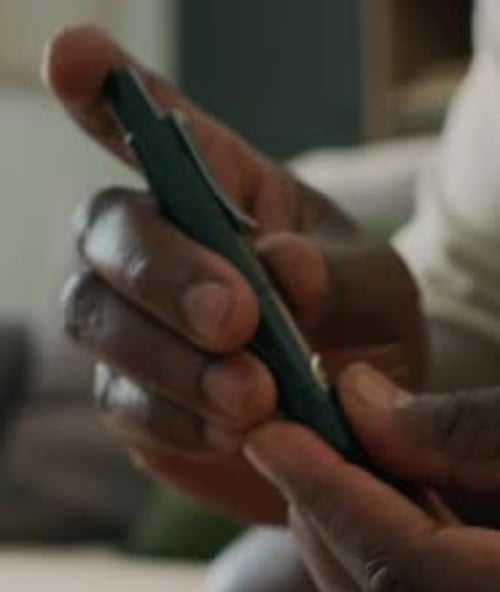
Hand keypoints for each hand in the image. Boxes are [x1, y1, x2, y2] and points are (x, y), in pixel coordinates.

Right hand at [45, 26, 421, 523]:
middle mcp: (163, 248)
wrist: (359, 425)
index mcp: (223, 193)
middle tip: (237, 321)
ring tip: (255, 396)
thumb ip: (336, 275)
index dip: (107, 93)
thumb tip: (278, 265)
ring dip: (172, 359)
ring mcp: (138, 327)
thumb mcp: (379, 290)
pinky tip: (235, 434)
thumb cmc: (367, 331)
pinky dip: (179, 419)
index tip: (77, 56)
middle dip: (162, 273)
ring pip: (96, 318)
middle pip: (106, 229)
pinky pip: (126, 404)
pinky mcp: (136, 401)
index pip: (155, 132)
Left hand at [246, 363, 499, 591]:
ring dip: (349, 559)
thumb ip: (466, 429)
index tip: (272, 437)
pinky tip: (387, 520)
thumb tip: (356, 400)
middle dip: (324, 530)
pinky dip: (394, 583)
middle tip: (285, 454)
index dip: (328, 497)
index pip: (404, 569)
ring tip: (324, 480)